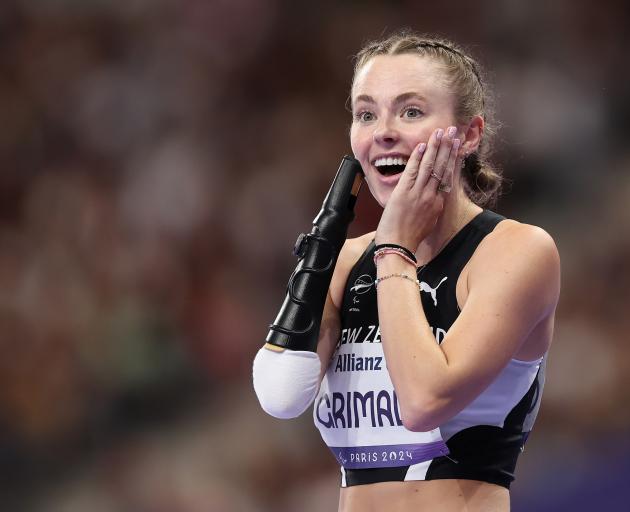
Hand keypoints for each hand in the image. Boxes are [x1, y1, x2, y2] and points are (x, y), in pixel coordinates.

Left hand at [374, 126, 460, 249]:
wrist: (398, 247)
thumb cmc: (408, 238)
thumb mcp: (426, 222)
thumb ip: (430, 208)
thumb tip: (431, 200)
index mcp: (437, 203)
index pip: (447, 176)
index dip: (453, 159)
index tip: (457, 146)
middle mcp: (431, 197)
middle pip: (443, 167)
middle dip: (448, 147)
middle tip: (454, 131)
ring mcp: (418, 194)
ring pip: (430, 166)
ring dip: (435, 147)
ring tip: (441, 132)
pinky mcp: (404, 193)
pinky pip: (412, 172)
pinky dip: (417, 158)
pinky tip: (422, 146)